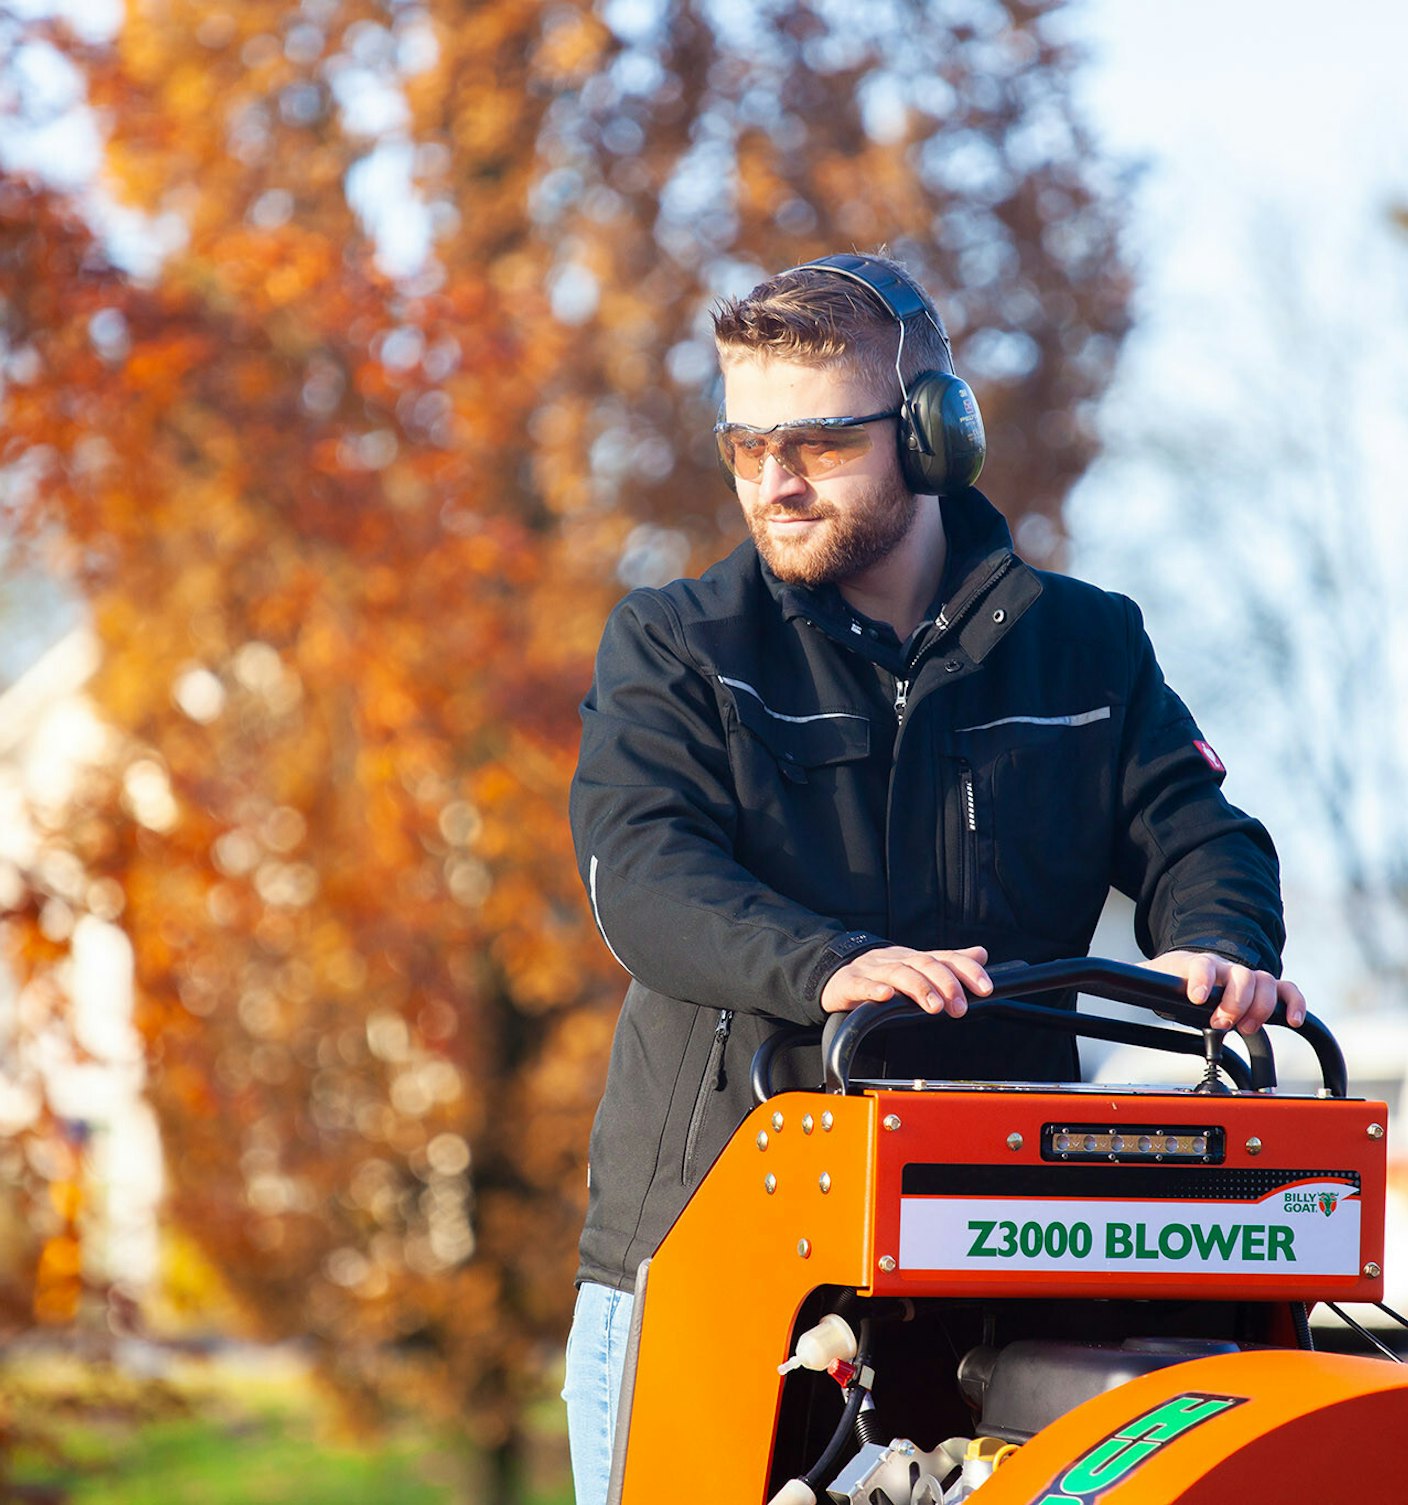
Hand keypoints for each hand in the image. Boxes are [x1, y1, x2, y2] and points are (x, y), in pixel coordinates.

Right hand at [821, 945, 990, 1016]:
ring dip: (919, 988)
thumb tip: (981, 954)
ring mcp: (873, 970)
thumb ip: (949, 962)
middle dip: (946, 984)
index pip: (946, 958)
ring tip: (934, 1006)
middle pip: (924, 964)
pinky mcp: (849, 982)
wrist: (837, 971)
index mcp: (915, 958)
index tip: (985, 988)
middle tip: (960, 1007)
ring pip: (898, 973)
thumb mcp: (917, 966)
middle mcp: (897, 960)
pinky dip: (873, 989)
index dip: (967, 970)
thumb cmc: (882, 973)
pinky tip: (885, 995)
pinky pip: (861, 984)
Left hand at [1143, 950, 1306, 1034]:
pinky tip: (1293, 1020)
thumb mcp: (1155, 976)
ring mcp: (1249, 977)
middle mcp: (1227, 968)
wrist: (1202, 967)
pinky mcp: (1268, 989)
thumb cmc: (1178, 976)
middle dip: (1235, 1002)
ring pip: (1266, 982)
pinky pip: (1288, 990)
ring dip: (1259, 1007)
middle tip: (1221, 1022)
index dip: (1202, 979)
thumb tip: (1107, 976)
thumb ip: (1134, 977)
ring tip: (1245, 1026)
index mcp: (1198, 964)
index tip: (1197, 998)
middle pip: (1243, 976)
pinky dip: (1294, 1003)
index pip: (1202, 965)